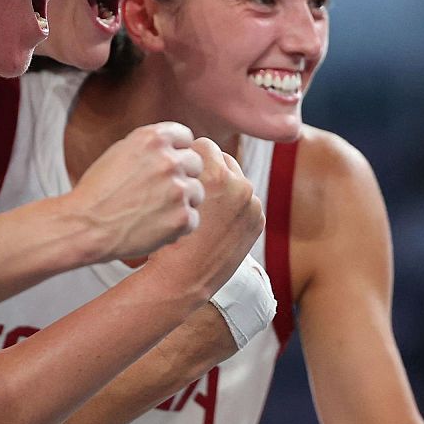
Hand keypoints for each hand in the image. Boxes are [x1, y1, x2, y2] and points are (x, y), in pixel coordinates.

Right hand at [65, 121, 205, 261]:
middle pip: (195, 163)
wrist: (86, 226)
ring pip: (197, 192)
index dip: (177, 152)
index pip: (185, 137)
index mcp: (153, 138)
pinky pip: (192, 219)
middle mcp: (169, 160)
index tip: (166, 166)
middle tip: (160, 192)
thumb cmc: (98, 191)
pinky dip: (177, 225)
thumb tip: (174, 146)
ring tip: (155, 211)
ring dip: (181, 201)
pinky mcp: (182, 217)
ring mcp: (178, 189)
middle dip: (182, 176)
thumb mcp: (121, 152)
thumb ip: (150, 146)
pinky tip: (156, 226)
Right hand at [143, 138, 263, 301]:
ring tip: (205, 208)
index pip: (204, 144)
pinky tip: (216, 222)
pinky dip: (234, 206)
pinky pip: (246, 201)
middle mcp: (239, 185)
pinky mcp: (257, 221)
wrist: (182, 278)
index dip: (191, 157)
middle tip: (194, 189)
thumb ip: (185, 168)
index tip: (183, 171)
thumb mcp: (171, 192)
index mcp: (215, 174)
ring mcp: (252, 204)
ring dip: (224, 187)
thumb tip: (191, 150)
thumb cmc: (165, 235)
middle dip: (210, 169)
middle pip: (224, 159)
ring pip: (237, 180)